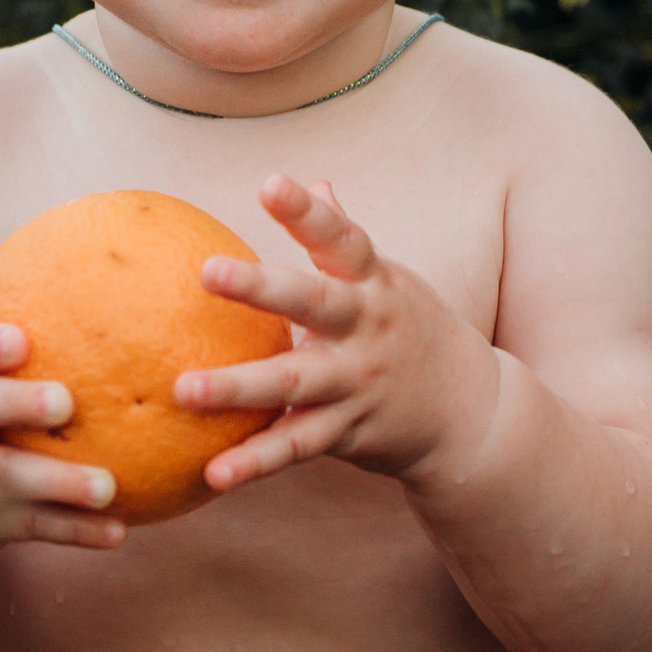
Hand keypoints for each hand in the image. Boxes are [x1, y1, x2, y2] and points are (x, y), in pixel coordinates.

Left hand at [179, 176, 498, 495]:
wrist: (468, 411)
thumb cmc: (410, 329)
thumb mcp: (389, 280)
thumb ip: (345, 237)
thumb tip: (315, 180)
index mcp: (374, 284)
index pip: (341, 238)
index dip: (308, 211)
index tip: (270, 183)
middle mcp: (367, 329)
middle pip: (314, 304)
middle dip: (262, 289)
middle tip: (207, 272)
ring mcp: (357, 383)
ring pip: (293, 384)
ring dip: (238, 388)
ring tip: (183, 390)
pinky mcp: (348, 432)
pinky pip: (296, 446)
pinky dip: (256, 461)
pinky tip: (214, 471)